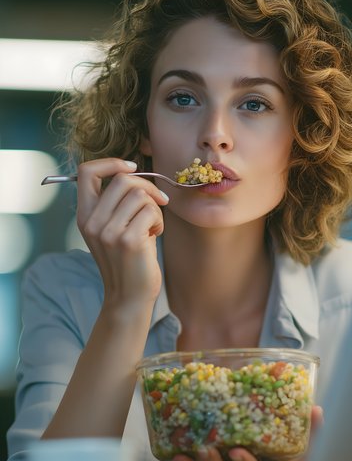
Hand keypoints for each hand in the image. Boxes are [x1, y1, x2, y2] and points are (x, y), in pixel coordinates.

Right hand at [76, 158, 168, 314]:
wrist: (130, 297)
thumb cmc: (128, 261)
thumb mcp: (113, 229)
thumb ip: (115, 203)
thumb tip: (134, 172)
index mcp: (84, 216)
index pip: (86, 171)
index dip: (111, 163)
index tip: (132, 168)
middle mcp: (92, 222)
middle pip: (122, 179)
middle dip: (147, 187)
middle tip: (158, 202)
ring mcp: (109, 231)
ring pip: (140, 195)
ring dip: (154, 207)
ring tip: (152, 226)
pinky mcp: (128, 240)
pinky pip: (151, 211)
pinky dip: (159, 220)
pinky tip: (155, 234)